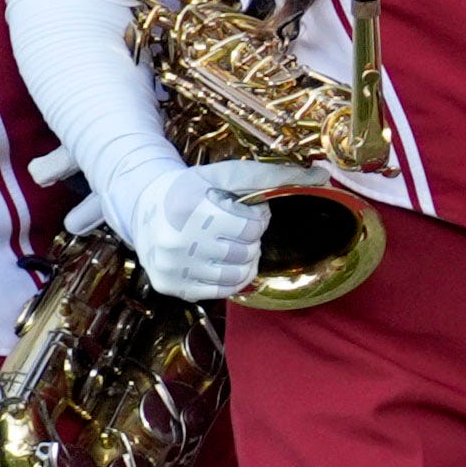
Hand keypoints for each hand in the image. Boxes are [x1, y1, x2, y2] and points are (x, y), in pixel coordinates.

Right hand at [106, 157, 305, 304]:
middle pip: (247, 252)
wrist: (142, 207)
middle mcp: (176, 241)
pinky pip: (222, 291)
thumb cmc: (193, 190)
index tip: (240, 210)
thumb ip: (274, 175)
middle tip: (230, 226)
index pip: (251, 227)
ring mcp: (171, 267)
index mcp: (189, 209)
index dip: (255, 218)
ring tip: (224, 242)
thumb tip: (322, 176)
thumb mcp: (227, 175)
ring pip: (239, 275)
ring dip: (243, 258)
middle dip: (249, 238)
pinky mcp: (170, 286)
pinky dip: (229, 276)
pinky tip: (215, 258)